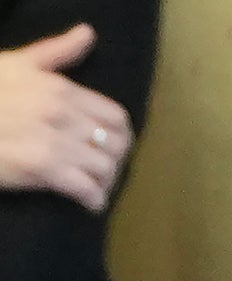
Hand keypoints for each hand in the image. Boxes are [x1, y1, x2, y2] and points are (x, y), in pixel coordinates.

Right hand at [0, 27, 130, 212]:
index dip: (121, 136)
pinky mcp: (41, 168)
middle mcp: (61, 113)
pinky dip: (93, 200)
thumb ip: (56, 52)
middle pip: (117, 145)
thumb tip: (89, 33)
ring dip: (105, 183)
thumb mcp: (16, 64)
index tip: (111, 146)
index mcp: (59, 88)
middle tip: (103, 171)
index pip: (117, 118)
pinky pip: (87, 190)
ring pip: (106, 169)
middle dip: (116, 162)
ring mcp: (52, 141)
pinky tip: (87, 202)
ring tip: (95, 187)